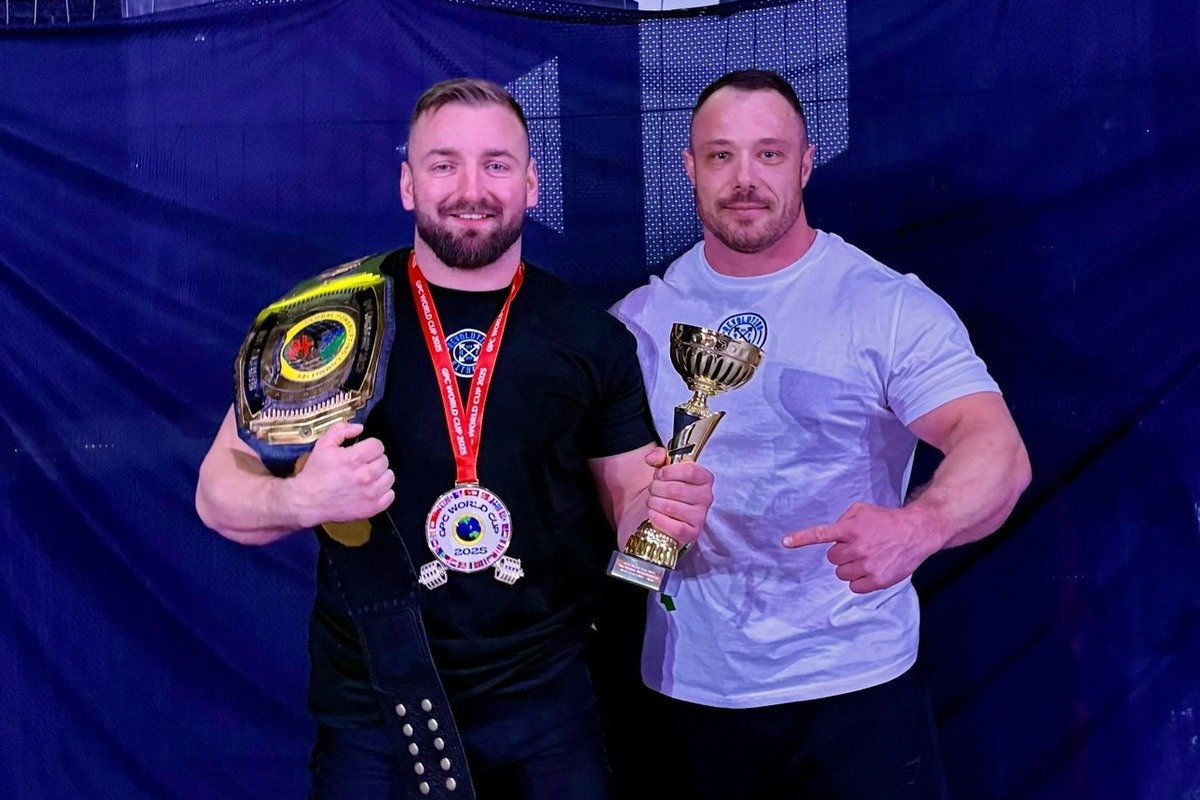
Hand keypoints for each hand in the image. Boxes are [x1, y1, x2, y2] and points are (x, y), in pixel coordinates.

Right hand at [286, 422, 394, 527]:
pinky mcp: (372, 508)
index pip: (378, 446)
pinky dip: (383, 492)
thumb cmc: (315, 473)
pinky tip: (371, 490)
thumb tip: (359, 428)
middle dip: (374, 460)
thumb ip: (341, 430)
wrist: (307, 501)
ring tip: (367, 477)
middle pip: (384, 460)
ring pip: (389, 477)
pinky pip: (390, 496)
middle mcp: (365, 476)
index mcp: (354, 458)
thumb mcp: (322, 445)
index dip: (370, 446)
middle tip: (362, 465)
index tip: (363, 451)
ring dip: (380, 475)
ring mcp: (370, 494)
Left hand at [644, 447, 713, 547]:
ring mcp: (700, 517)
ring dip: (654, 503)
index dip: (668, 472)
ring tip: (652, 502)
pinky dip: (659, 520)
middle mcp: (706, 497)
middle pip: (677, 489)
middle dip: (657, 488)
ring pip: (671, 507)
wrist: (660, 514)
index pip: (689, 470)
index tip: (659, 474)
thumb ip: (659, 456)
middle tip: (652, 490)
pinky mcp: (692, 534)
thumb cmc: (665, 490)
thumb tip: (653, 458)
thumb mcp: (663, 469)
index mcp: (704, 478)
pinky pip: (675, 527)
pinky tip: (653, 515)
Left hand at [782, 501, 936, 592]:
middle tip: (857, 547)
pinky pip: (854, 587)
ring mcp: (867, 566)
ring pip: (841, 574)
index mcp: (851, 529)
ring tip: (866, 557)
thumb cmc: (887, 520)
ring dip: (849, 567)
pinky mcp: (878, 580)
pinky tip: (870, 570)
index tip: (785, 542)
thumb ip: (844, 520)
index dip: (802, 538)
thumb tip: (833, 534)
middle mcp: (857, 548)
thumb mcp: (863, 511)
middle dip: (841, 553)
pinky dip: (859, 581)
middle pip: (832, 559)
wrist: (916, 532)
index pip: (821, 535)